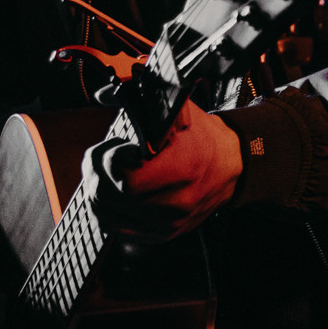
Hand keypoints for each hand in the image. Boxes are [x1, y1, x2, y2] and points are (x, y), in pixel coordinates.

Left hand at [87, 96, 241, 241]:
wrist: (231, 166)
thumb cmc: (200, 136)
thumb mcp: (177, 110)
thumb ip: (139, 99)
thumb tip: (104, 93)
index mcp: (183, 168)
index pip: (128, 179)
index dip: (112, 161)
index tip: (117, 147)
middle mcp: (177, 202)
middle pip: (112, 198)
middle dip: (96, 173)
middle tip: (99, 157)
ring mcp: (170, 223)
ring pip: (108, 217)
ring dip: (97, 191)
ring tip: (105, 173)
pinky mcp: (164, 235)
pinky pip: (118, 230)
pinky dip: (105, 211)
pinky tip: (111, 192)